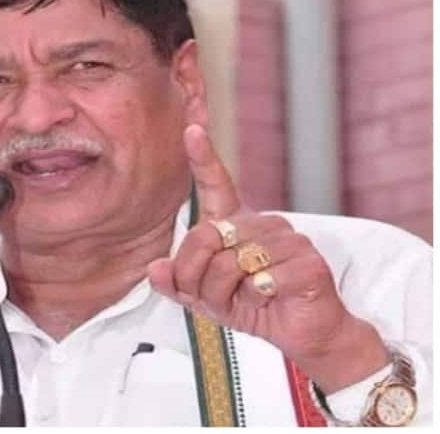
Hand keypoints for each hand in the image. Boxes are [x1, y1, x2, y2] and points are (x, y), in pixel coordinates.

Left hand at [147, 124, 388, 392]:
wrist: (301, 334)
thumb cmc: (253, 306)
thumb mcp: (205, 298)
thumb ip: (177, 283)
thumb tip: (154, 269)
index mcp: (237, 224)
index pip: (216, 184)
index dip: (203, 157)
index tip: (191, 129)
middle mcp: (263, 222)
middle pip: (205, 236)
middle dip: (198, 277)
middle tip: (215, 297)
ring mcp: (288, 239)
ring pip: (229, 262)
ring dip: (226, 293)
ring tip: (245, 299)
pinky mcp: (307, 262)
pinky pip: (259, 280)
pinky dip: (255, 300)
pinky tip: (269, 299)